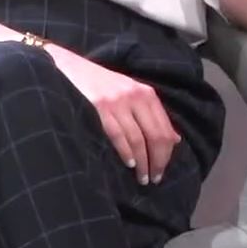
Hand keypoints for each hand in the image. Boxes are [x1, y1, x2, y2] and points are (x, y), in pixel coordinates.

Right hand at [48, 46, 178, 184]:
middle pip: (154, 135)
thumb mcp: (132, 93)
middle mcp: (135, 97)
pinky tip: (129, 164)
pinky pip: (118, 135)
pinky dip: (126, 152)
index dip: (166, 152)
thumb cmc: (102, 85)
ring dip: (143, 162)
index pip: (164, 127)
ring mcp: (117, 103)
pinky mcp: (100, 108)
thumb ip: (152, 115)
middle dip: (158, 160)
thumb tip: (175, 139)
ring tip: (143, 178)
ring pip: (138, 139)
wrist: (71, 69)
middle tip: (155, 178)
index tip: (163, 169)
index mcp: (146, 94)